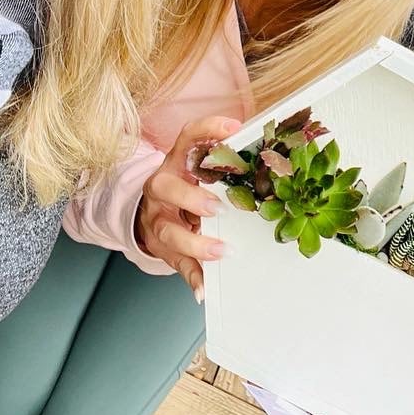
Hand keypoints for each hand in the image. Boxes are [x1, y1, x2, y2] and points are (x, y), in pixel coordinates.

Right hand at [136, 115, 241, 296]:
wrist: (145, 214)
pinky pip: (176, 263)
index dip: (207, 130)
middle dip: (192, 198)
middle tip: (219, 209)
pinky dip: (192, 276)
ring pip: (169, 232)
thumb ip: (224, 161)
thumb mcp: (196, 168)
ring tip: (222, 251)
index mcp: (176, 163)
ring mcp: (158, 220)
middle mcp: (161, 189)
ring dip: (197, 243)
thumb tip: (268, 151)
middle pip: (166, 188)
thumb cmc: (184, 187)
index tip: (232, 128)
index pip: (187, 138)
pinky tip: (204, 287)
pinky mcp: (162, 248)